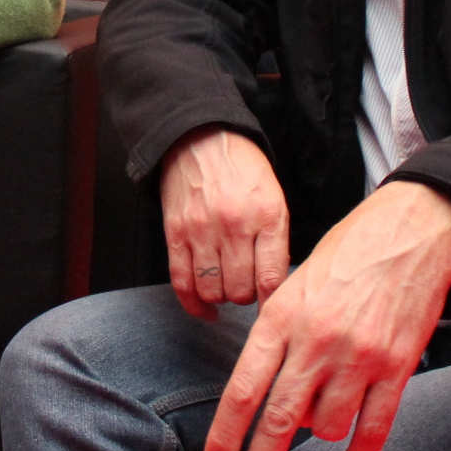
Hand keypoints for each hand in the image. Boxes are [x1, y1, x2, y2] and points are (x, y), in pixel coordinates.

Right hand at [159, 127, 290, 320]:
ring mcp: (201, 231)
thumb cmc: (243, 171)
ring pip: (212, 291)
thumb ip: (276, 242)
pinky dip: (194, 305)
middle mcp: (234, 226)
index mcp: (266, 216)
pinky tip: (205, 310)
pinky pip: (181, 282)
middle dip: (245, 298)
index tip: (273, 310)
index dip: (272, 303)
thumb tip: (273, 288)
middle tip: (246, 287)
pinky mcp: (175, 234)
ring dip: (221, 297)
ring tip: (226, 287)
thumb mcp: (274, 199)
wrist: (200, 139)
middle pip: (240, 291)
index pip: (271, 279)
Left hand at [202, 178, 450, 450]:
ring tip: (319, 419)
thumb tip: (269, 402)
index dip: (224, 435)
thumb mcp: (293, 288)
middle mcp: (316, 342)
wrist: (408, 234)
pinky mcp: (396, 367)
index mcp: (280, 319)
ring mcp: (359, 358)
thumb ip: (277, 343)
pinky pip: (374, 427)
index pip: (243, 390)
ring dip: (316, 436)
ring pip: (326, 427)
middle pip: (278, 422)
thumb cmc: (343, 259)